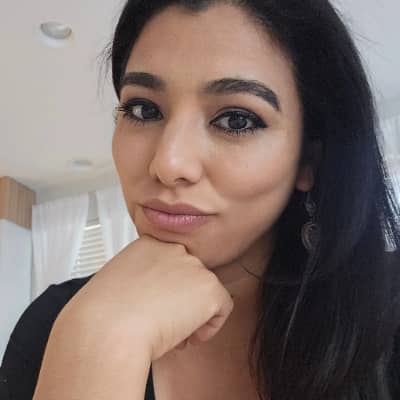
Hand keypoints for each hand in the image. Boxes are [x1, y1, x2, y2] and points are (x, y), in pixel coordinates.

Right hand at [58, 234, 234, 360]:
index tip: (155, 306)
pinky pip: (222, 308)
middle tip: (163, 323)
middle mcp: (174, 249)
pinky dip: (209, 327)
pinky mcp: (209, 286)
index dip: (166, 290)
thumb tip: (155, 296)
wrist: (108, 329)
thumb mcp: (117, 283)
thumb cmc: (103, 315)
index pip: (170, 265)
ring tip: (170, 333)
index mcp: (148, 244)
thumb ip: (141, 279)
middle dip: (180, 302)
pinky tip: (185, 337)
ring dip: (192, 315)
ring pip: (204, 293)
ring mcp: (194, 265)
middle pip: (188, 278)